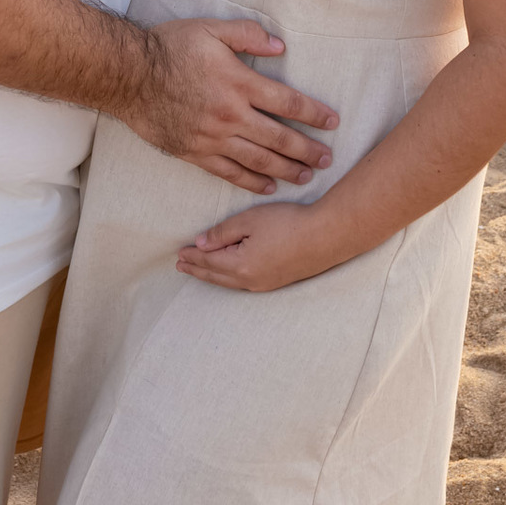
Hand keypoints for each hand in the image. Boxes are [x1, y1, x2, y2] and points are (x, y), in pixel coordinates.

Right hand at [122, 18, 336, 195]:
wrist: (129, 76)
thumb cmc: (170, 47)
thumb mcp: (211, 29)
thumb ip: (247, 35)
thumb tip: (280, 46)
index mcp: (240, 83)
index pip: (289, 103)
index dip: (314, 114)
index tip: (333, 122)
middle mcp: (231, 115)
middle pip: (280, 138)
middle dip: (308, 150)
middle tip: (328, 159)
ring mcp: (213, 137)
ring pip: (259, 160)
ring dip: (286, 170)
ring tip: (306, 176)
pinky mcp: (195, 152)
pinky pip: (229, 172)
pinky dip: (251, 182)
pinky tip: (267, 187)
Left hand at [176, 201, 339, 290]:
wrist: (327, 236)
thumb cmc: (288, 223)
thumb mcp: (250, 220)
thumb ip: (222, 233)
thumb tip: (200, 244)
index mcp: (239, 265)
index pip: (208, 260)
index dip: (192, 256)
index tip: (178, 253)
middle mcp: (249, 280)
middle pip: (215, 275)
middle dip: (197, 269)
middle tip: (181, 266)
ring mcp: (264, 284)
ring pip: (229, 282)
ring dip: (211, 275)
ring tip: (199, 270)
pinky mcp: (276, 282)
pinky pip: (243, 284)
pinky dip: (228, 279)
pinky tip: (228, 274)